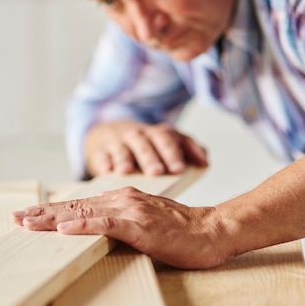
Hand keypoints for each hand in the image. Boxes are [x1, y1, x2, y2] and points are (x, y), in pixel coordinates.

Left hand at [13, 186, 230, 268]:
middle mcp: (121, 198)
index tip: (27, 215)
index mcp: (120, 198)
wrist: (210, 230)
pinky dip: (84, 225)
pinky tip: (65, 229)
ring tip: (29, 222)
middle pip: (73, 207)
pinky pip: (107, 224)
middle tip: (15, 218)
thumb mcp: (141, 222)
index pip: (77, 205)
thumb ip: (118, 220)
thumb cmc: (178, 231)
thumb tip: (92, 227)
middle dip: (42, 213)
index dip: (50, 210)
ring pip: (84, 213)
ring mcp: (130, 210)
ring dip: (53, 218)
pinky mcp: (140, 225)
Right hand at [84, 120, 208, 176]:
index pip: (167, 139)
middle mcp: (137, 134)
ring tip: (127, 171)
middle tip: (156, 172)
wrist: (108, 135)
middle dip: (150, 157)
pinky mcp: (99, 150)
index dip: (173, 153)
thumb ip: (188, 149)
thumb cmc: (145, 145)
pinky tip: (106, 170)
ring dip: (124, 159)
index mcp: (157, 133)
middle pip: (144, 144)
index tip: (178, 169)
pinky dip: (104, 162)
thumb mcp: (166, 142)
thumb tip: (205, 162)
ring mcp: (116, 141)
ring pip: (121, 148)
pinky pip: (101, 155)